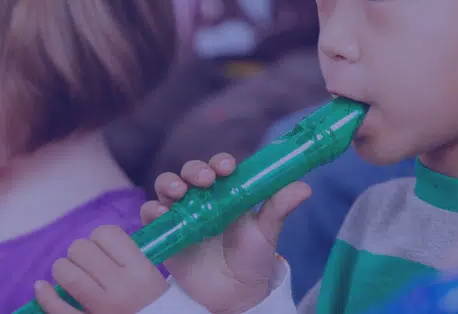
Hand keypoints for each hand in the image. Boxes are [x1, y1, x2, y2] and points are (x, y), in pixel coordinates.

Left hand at [34, 226, 166, 313]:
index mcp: (141, 271)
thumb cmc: (155, 304)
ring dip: (64, 270)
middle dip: (80, 253)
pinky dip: (45, 295)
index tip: (103, 249)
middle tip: (88, 264)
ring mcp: (102, 307)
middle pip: (81, 249)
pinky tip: (41, 287)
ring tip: (72, 276)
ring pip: (66, 272)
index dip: (100, 237)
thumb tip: (110, 233)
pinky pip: (57, 307)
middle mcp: (121, 287)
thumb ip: (132, 255)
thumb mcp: (155, 276)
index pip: (107, 234)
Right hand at [140, 153, 310, 313]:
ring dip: (170, 183)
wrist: (235, 295)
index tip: (228, 167)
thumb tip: (305, 187)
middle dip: (195, 170)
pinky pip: (152, 215)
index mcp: (227, 191)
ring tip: (179, 192)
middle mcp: (202, 197)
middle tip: (205, 180)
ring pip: (167, 187)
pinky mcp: (167, 232)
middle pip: (191, 172)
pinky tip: (162, 213)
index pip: (220, 166)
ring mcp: (182, 213)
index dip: (221, 162)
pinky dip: (153, 210)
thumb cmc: (252, 258)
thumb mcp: (267, 232)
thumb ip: (279, 207)